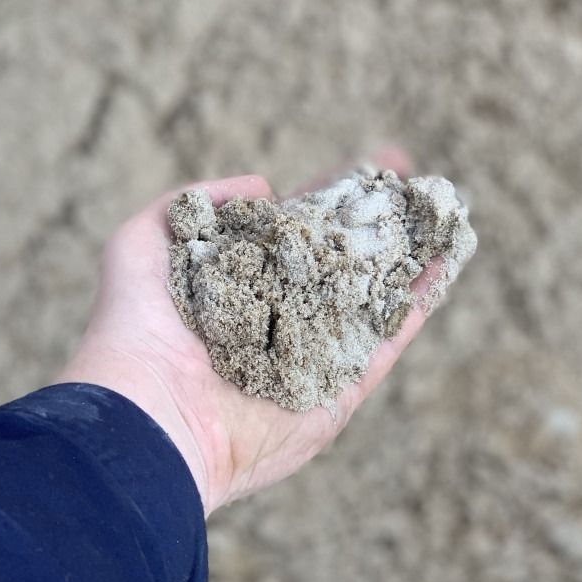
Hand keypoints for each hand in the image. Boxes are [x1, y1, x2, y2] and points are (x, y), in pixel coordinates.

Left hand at [58, 150, 436, 515]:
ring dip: (408, 261)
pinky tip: (444, 266)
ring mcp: (311, 357)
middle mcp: (280, 318)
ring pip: (371, 300)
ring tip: (447, 219)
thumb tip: (262, 185)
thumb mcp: (141, 243)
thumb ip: (194, 204)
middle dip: (380, 223)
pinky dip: (415, 309)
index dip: (336, 196)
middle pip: (343, 263)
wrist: (147, 416)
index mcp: (240, 284)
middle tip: (420, 185)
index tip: (378, 164)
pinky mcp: (334, 396)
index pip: (299, 232)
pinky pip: (384, 346)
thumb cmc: (135, 328)